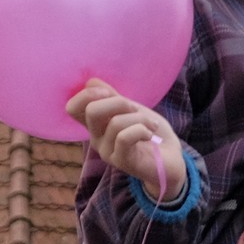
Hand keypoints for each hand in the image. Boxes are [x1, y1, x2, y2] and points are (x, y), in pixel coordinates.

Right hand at [67, 79, 188, 204]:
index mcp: (96, 124)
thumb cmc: (151, 132)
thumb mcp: (131, 109)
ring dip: (139, 118)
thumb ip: (112, 97)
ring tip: (151, 125)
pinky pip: (124, 137)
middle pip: (91, 111)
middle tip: (136, 110)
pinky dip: (142, 130)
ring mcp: (107, 152)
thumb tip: (91, 82)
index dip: (89, 94)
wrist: (172, 159)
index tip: (111, 94)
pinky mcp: (121, 161)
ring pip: (115, 122)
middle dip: (119, 102)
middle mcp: (96, 138)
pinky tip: (150, 135)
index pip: (72, 108)